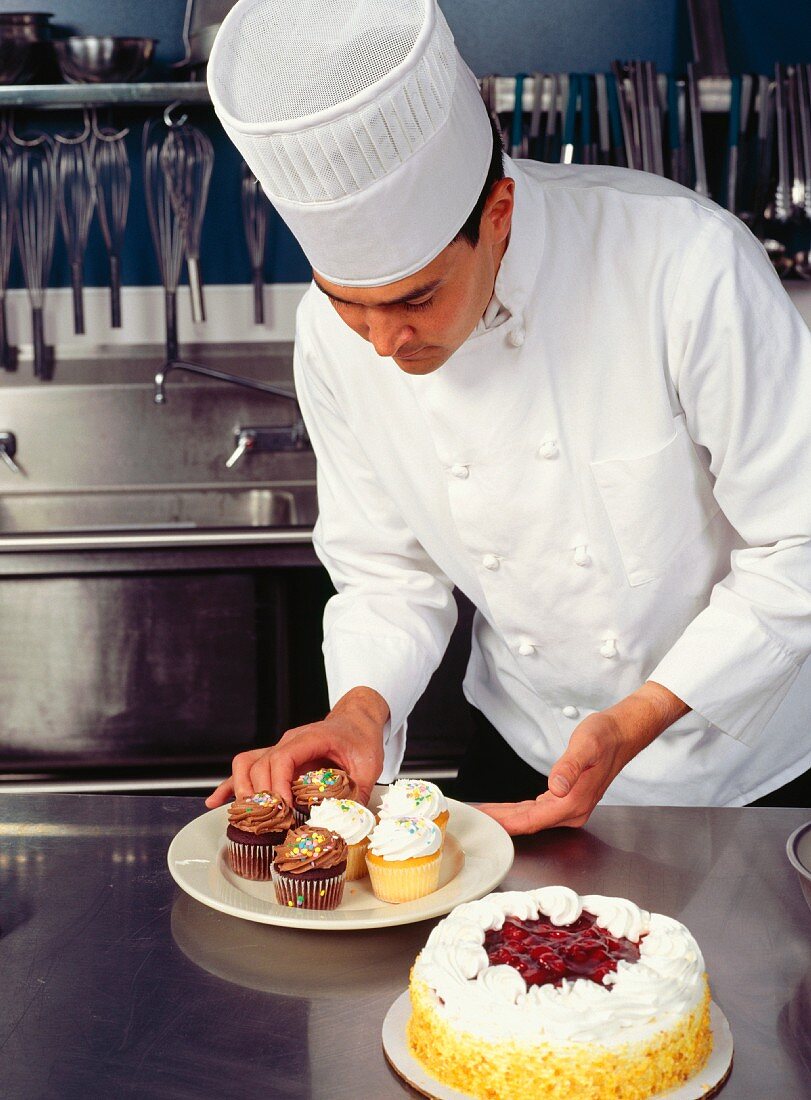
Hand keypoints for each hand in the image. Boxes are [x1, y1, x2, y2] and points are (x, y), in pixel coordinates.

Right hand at [204, 687, 389, 809]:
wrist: (356, 720)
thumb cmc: (361, 739)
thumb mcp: (369, 766)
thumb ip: (360, 793)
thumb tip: (349, 823)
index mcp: (310, 739)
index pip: (282, 758)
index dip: (277, 784)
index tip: (282, 808)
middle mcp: (288, 742)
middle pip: (259, 765)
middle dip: (259, 795)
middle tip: (268, 822)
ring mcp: (279, 749)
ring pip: (246, 764)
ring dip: (241, 789)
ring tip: (245, 816)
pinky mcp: (275, 760)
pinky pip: (246, 769)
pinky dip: (229, 786)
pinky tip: (215, 802)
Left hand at [477, 681, 688, 835]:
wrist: (622, 734)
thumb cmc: (605, 737)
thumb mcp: (586, 746)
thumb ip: (569, 768)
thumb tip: (556, 787)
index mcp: (574, 801)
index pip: (532, 820)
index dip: (506, 823)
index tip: (485, 823)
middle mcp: (573, 810)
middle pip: (529, 822)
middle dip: (501, 822)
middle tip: (474, 818)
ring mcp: (571, 807)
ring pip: (533, 818)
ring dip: (508, 818)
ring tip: (484, 815)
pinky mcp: (568, 800)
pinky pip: (538, 811)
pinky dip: (520, 812)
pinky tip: (507, 810)